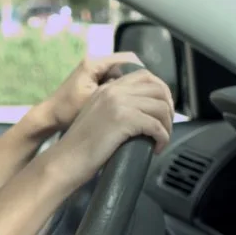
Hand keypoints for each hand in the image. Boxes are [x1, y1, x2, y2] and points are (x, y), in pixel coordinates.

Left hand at [39, 52, 147, 130]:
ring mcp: (95, 71)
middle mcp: (96, 62)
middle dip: (144, 83)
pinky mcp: (95, 80)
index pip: (131, 60)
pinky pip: (118, 81)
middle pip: (131, 66)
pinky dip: (127, 92)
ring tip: (146, 103)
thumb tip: (142, 93)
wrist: (49, 117)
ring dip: (136, 88)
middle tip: (154, 99)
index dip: (146, 75)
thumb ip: (114, 94)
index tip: (154, 91)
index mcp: (95, 63)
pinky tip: (132, 105)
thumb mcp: (93, 102)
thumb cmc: (67, 111)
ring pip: (125, 75)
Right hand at [44, 68, 173, 185]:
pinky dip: (162, 137)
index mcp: (108, 88)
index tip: (162, 111)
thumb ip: (115, 106)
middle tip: (165, 127)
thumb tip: (142, 112)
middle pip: (158, 89)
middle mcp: (114, 90)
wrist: (67, 159)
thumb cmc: (81, 145)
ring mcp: (118, 103)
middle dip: (168, 108)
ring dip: (167, 125)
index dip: (161, 92)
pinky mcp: (123, 120)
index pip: (145, 76)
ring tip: (161, 139)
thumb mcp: (98, 116)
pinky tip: (157, 148)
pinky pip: (156, 125)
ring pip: (160, 107)